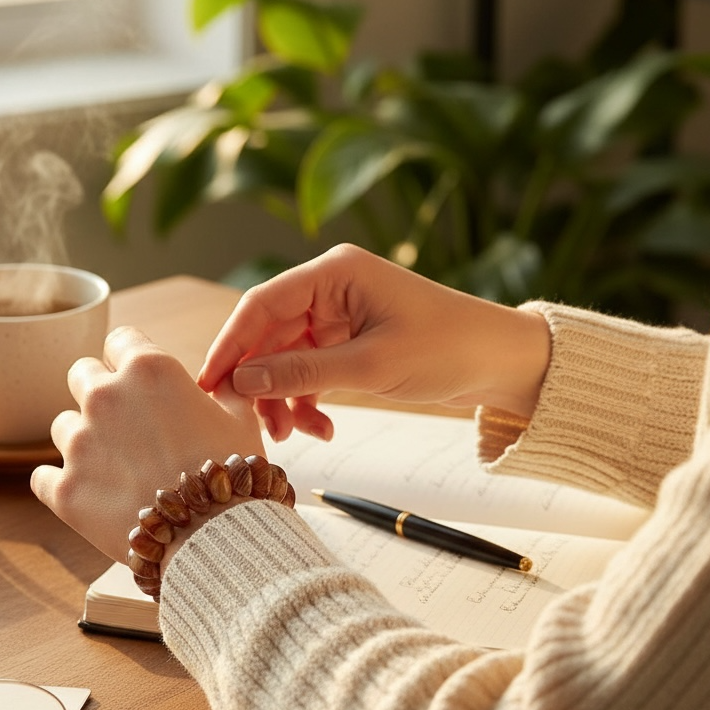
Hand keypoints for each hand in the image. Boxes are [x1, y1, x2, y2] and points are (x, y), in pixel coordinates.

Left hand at [31, 326, 263, 566]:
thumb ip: (224, 390)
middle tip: (125, 423)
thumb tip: (223, 381)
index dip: (131, 357)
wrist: (214, 539)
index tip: (138, 379)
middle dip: (100, 392)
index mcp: (148, 370)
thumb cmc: (232, 474)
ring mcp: (79, 444)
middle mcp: (106, 397)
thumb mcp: (241, 419)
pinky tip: (88, 494)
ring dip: (83, 440)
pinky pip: (43, 478)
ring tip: (116, 468)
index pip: (121, 339)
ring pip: (62, 426)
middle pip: (81, 374)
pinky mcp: (65, 489)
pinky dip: (61, 484)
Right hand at [198, 244, 549, 441]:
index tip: (209, 385)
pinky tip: (319, 428)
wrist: (501, 361)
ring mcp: (338, 316)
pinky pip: (309, 370)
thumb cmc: (446, 347)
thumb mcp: (371, 365)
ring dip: (283, 398)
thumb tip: (241, 381)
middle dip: (259, 382)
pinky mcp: (348, 341)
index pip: (261, 305)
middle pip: (268, 335)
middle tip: (249, 424)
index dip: (230, 345)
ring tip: (289, 436)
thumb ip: (301, 372)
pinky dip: (307, 399)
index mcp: (333, 273)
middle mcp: (329, 288)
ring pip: (286, 358)